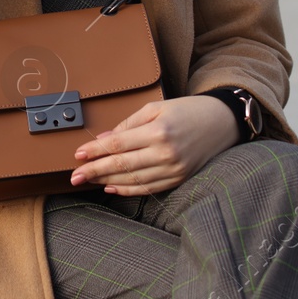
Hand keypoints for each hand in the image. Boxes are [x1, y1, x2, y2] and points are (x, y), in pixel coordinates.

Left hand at [69, 96, 240, 195]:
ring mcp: (173, 168)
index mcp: (157, 131)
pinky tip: (111, 188)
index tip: (78, 155)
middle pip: (121, 165)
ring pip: (132, 180)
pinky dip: (128, 190)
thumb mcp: (156, 108)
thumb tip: (104, 139)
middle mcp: (165, 152)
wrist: (222, 122)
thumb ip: (128, 124)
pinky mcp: (179, 178)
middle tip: (74, 176)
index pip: (118, 144)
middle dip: (94, 171)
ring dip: (107, 181)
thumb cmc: (187, 111)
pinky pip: (148, 188)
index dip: (95, 151)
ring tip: (88, 180)